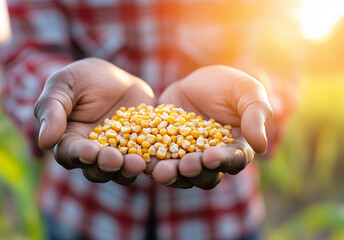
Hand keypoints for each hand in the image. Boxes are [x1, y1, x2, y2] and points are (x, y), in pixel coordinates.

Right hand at [34, 58, 154, 184]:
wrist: (114, 77)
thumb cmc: (82, 79)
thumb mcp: (63, 85)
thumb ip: (52, 109)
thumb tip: (45, 141)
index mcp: (70, 142)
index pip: (71, 154)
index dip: (80, 155)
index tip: (89, 151)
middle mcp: (95, 153)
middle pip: (97, 168)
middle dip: (106, 165)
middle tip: (114, 160)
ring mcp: (120, 152)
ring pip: (122, 169)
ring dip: (128, 168)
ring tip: (138, 163)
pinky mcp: (142, 146)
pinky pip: (147, 157)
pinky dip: (152, 159)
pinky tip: (159, 156)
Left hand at [154, 65, 272, 188]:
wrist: (196, 81)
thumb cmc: (228, 85)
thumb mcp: (246, 91)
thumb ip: (256, 115)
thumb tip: (261, 146)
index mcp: (236, 149)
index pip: (233, 160)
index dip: (223, 161)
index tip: (212, 156)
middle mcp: (211, 159)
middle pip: (206, 174)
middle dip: (196, 171)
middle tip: (187, 165)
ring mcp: (186, 156)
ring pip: (180, 173)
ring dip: (172, 174)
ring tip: (162, 170)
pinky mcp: (165, 149)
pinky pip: (158, 160)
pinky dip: (151, 163)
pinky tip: (143, 160)